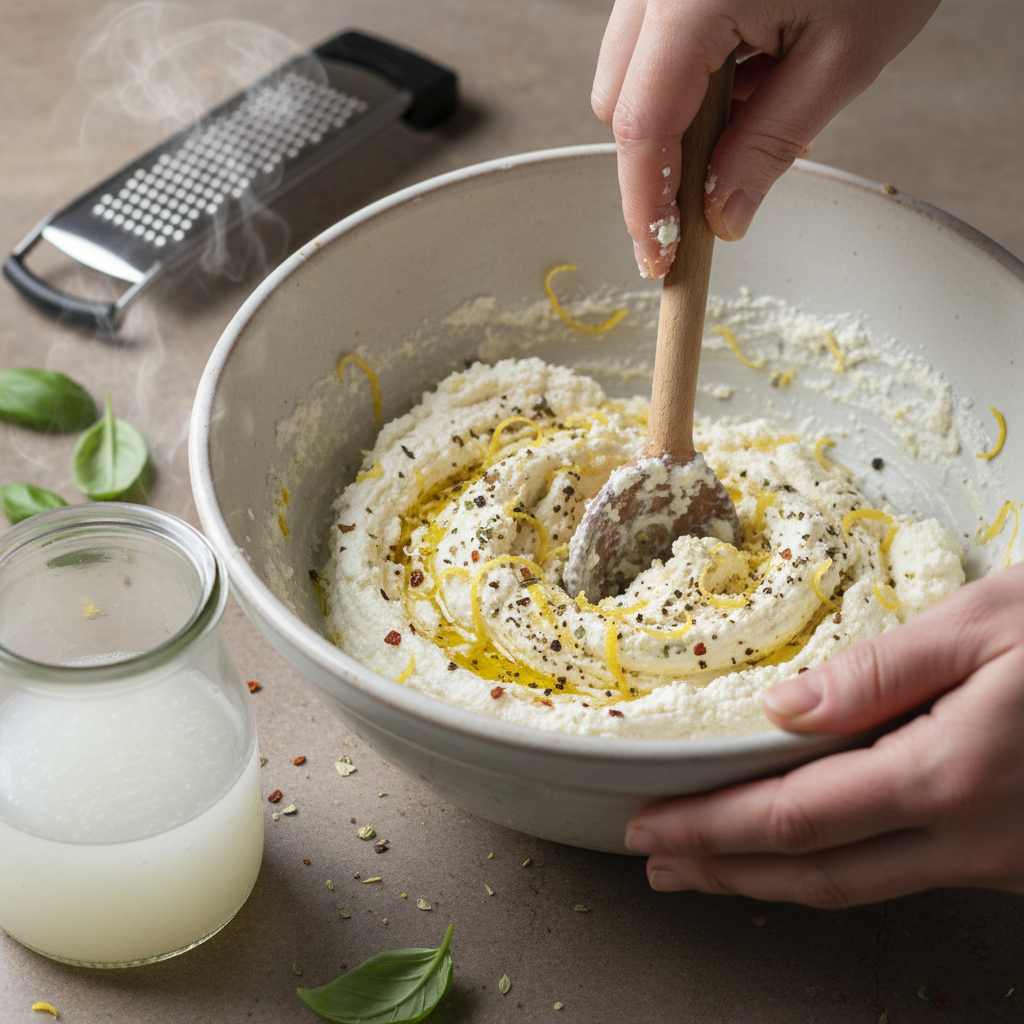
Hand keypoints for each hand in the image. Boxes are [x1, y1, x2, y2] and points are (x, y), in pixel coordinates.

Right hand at [592, 0, 939, 276]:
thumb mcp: (843, 58)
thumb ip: (770, 143)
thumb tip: (721, 216)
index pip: (643, 126)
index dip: (646, 204)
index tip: (660, 258)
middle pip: (620, 103)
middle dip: (659, 162)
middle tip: (715, 195)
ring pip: (631, 74)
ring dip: (678, 120)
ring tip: (756, 113)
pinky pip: (656, 43)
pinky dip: (691, 80)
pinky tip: (751, 74)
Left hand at [625, 563, 1023, 906]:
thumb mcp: (991, 623)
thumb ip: (882, 669)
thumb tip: (784, 709)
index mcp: (949, 773)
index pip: (794, 817)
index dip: (712, 829)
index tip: (651, 824)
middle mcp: (972, 838)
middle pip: (816, 875)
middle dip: (725, 871)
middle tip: (658, 864)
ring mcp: (1001, 863)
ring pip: (862, 887)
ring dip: (774, 879)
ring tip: (710, 867)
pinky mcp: (1020, 862)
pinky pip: (909, 874)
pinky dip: (839, 866)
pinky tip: (810, 845)